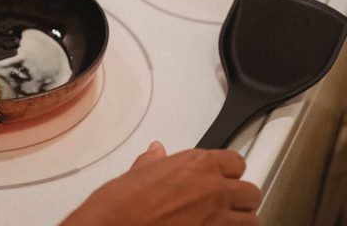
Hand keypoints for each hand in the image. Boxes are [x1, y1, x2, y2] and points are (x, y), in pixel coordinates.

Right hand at [60, 142, 261, 225]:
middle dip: (240, 198)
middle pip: (251, 192)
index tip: (222, 177)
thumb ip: (154, 163)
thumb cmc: (121, 204)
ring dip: (240, 221)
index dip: (229, 171)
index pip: (237, 162)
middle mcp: (213, 189)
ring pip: (251, 220)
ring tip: (224, 222)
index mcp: (197, 164)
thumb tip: (157, 153)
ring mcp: (218, 219)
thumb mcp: (136, 174)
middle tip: (225, 203)